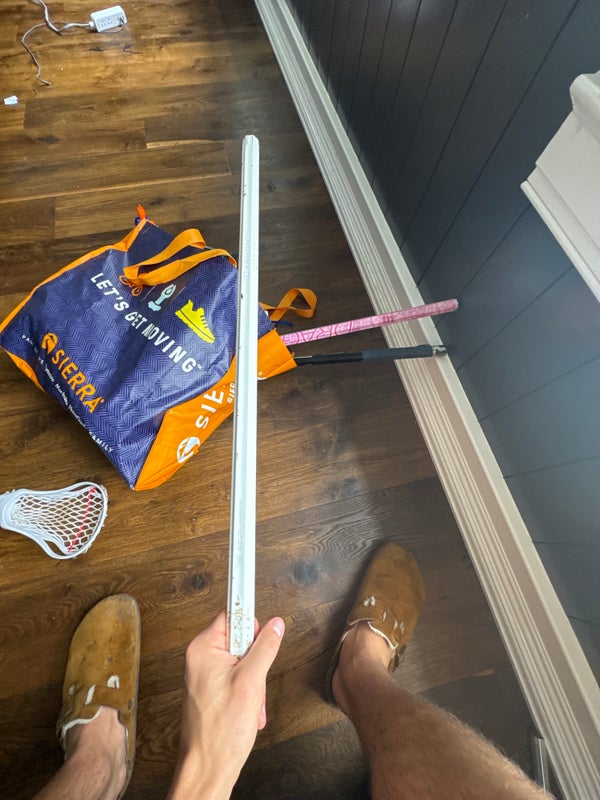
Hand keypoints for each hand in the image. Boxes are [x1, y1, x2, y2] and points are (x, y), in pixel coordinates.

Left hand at [167, 610, 284, 799]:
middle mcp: (201, 658)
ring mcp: (205, 674)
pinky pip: (237, 678)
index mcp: (204, 648)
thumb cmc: (220, 731)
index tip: (266, 625)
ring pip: (242, 661)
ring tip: (251, 701)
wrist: (208, 767)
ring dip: (254, 681)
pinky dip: (248, 692)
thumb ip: (265, 648)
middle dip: (256, 661)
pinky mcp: (211, 689)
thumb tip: (275, 625)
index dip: (252, 625)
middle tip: (255, 681)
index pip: (232, 615)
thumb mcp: (251, 681)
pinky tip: (247, 709)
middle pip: (240, 640)